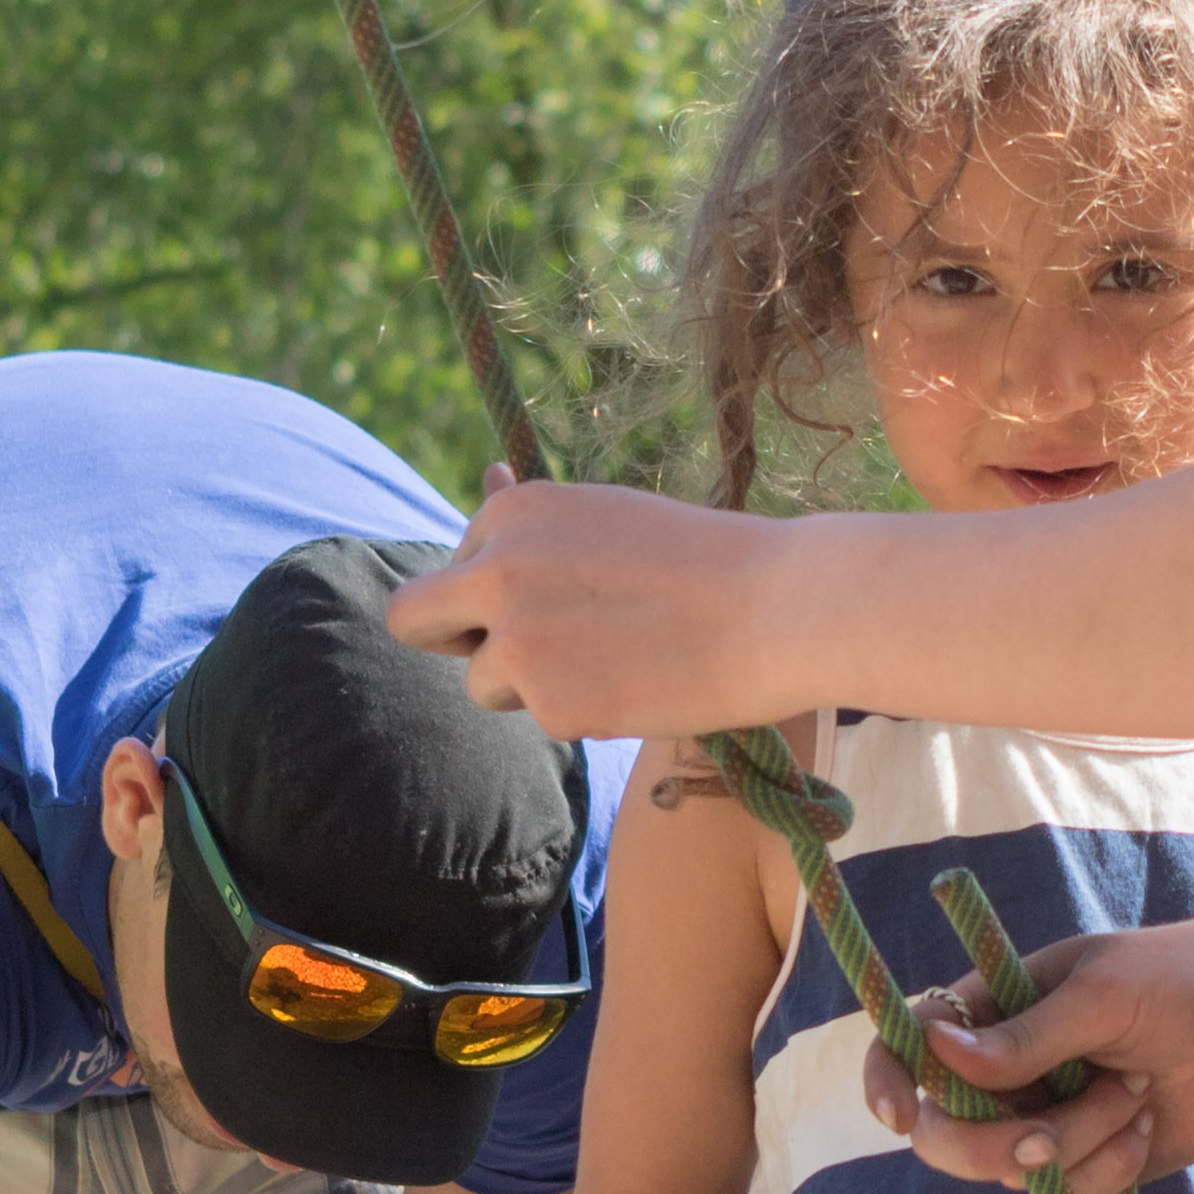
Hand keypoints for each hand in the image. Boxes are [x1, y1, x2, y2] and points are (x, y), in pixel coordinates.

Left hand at [386, 480, 809, 733]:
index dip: (491, 594)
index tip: (548, 602)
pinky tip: (640, 686)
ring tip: (613, 664)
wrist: (780, 607)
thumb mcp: (609, 517)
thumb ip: (536, 526)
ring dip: (528, 686)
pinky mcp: (547, 701)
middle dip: (451, 640)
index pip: (453, 565)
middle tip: (510, 655)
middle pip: (413, 620)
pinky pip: (540, 719)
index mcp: (513, 510)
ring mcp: (516, 637)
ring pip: (479, 683)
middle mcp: (496, 567)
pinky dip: (582, 714)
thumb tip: (486, 474)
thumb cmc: (707, 560)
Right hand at [855, 915, 1193, 1193]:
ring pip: (1012, 1170)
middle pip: (945, 1133)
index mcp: (996, 1009)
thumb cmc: (1187, 977)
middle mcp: (1009, 1069)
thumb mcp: (1105, 994)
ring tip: (1135, 1094)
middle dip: (992, 1144)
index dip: (887, 1081)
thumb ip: (1026, 1035)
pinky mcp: (1093, 1163)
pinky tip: (1147, 1127)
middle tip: (1044, 1137)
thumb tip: (936, 1052)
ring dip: (1073, 1146)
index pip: (908, 1045)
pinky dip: (1106, 1172)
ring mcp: (1048, 1119)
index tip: (899, 1115)